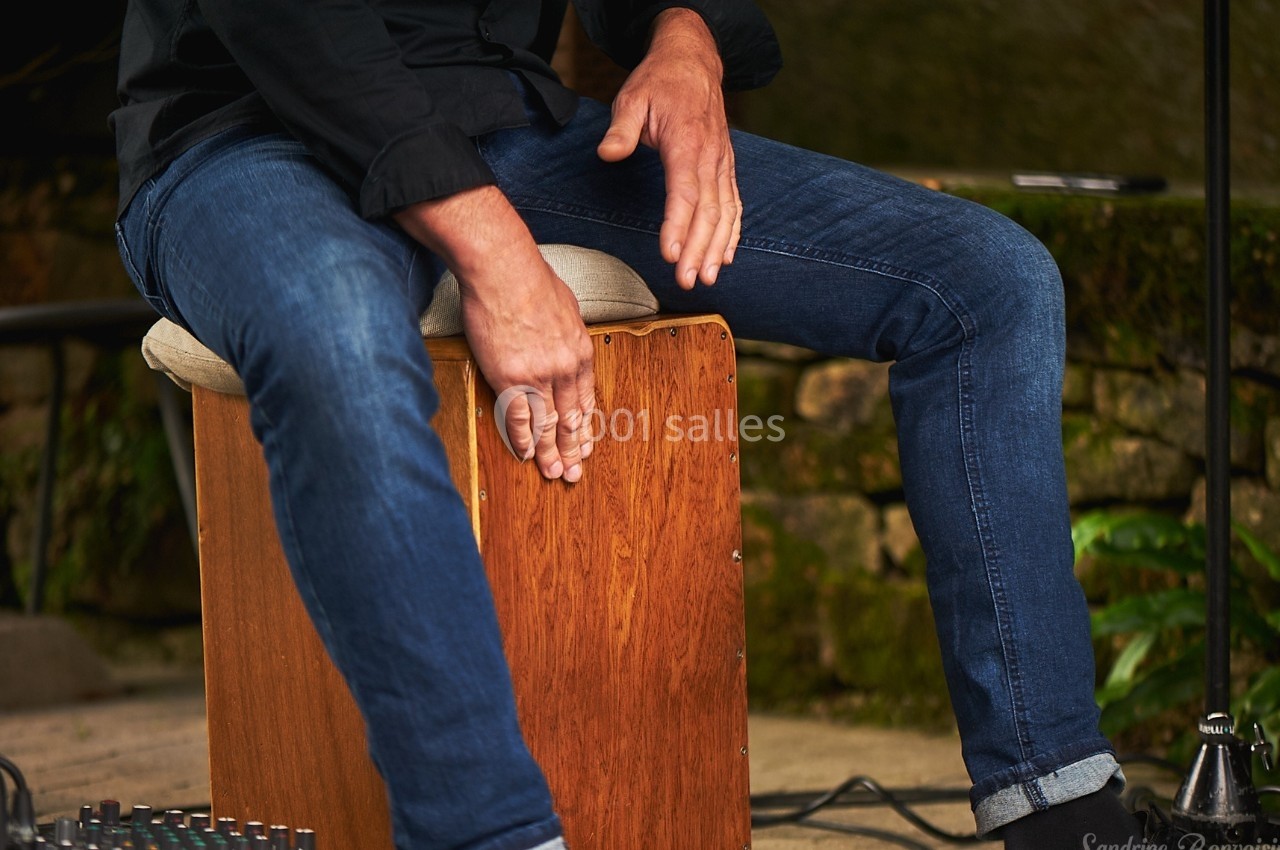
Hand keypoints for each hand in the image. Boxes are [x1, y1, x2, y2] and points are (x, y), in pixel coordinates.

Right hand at [394, 186, 595, 481]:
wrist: (504, 271)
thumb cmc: (531, 279)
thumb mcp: (567, 307)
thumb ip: (567, 332)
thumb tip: (564, 339)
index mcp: (580, 352)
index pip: (585, 398)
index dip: (585, 426)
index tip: (585, 444)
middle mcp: (564, 370)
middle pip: (570, 418)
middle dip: (572, 448)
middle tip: (574, 472)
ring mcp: (538, 377)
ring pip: (547, 424)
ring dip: (550, 452)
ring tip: (553, 473)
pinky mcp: (510, 378)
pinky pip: (518, 417)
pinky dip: (522, 438)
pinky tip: (527, 454)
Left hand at [597, 8, 737, 289]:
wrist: (694, 62)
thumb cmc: (659, 82)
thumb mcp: (632, 98)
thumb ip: (622, 129)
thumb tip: (608, 153)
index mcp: (687, 141)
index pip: (685, 191)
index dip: (678, 225)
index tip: (670, 254)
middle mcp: (711, 156)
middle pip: (708, 210)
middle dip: (698, 249)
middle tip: (687, 281)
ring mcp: (722, 163)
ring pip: (726, 212)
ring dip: (717, 248)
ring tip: (708, 278)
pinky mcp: (726, 168)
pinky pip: (734, 204)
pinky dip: (732, 233)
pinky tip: (725, 257)